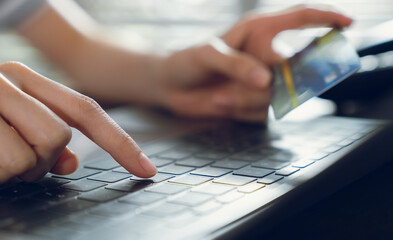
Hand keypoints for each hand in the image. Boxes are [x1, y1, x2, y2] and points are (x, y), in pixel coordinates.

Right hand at [0, 62, 156, 183]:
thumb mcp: (11, 123)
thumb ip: (45, 135)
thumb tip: (71, 163)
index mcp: (26, 79)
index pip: (87, 110)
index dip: (120, 142)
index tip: (146, 168)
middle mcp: (9, 79)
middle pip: (60, 135)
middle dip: (43, 161)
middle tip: (15, 159)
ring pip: (37, 155)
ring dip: (19, 169)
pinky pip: (9, 165)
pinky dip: (0, 174)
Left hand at [158, 7, 351, 121]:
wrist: (170, 87)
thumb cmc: (186, 61)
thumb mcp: (207, 55)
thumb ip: (236, 64)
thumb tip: (266, 80)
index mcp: (258, 30)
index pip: (300, 19)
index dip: (326, 19)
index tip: (348, 24)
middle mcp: (266, 55)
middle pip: (295, 70)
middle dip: (274, 83)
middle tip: (249, 84)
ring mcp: (263, 80)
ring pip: (278, 96)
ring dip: (246, 100)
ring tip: (220, 94)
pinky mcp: (256, 101)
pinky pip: (263, 113)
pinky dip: (242, 112)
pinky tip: (222, 103)